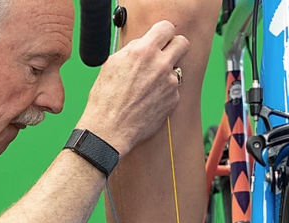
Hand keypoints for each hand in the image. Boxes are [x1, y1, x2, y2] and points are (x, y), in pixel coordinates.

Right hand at [77, 21, 189, 157]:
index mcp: (143, 51)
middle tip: (165, 54)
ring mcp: (169, 83)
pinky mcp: (173, 100)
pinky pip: (173, 89)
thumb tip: (143, 44)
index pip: (166, 28)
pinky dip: (164, 92)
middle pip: (182, 43)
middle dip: (174, 46)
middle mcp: (160, 64)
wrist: (110, 129)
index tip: (161, 37)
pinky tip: (148, 99)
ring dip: (166, 72)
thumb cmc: (105, 99)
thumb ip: (133, 50)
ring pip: (176, 68)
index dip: (163, 32)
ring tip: (148, 85)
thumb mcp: (112, 64)